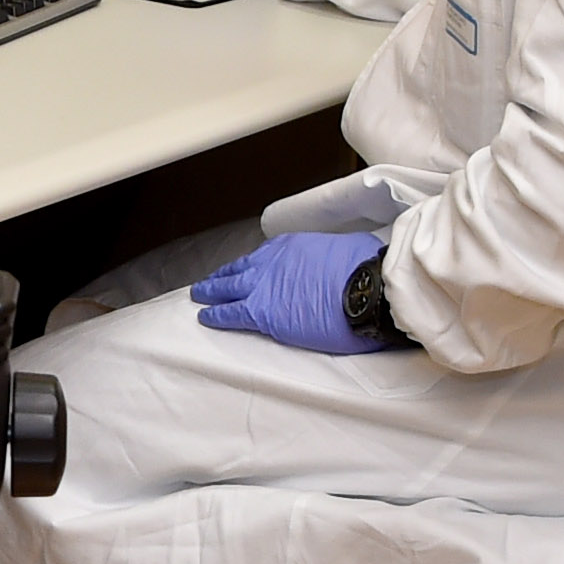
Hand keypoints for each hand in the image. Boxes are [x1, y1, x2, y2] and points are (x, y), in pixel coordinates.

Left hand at [190, 230, 392, 354]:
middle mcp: (271, 262)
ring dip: (211, 292)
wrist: (365, 289)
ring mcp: (263, 286)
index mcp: (290, 246)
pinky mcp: (263, 313)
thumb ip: (330, 258)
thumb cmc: (365, 270)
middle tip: (209, 281)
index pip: (262, 256)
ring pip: (227, 288)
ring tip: (199, 295)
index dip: (250, 265)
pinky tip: (206, 317)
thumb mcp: (346, 250)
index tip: (245, 269)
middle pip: (239, 269)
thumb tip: (337, 266)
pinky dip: (216, 315)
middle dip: (222, 276)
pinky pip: (230, 313)